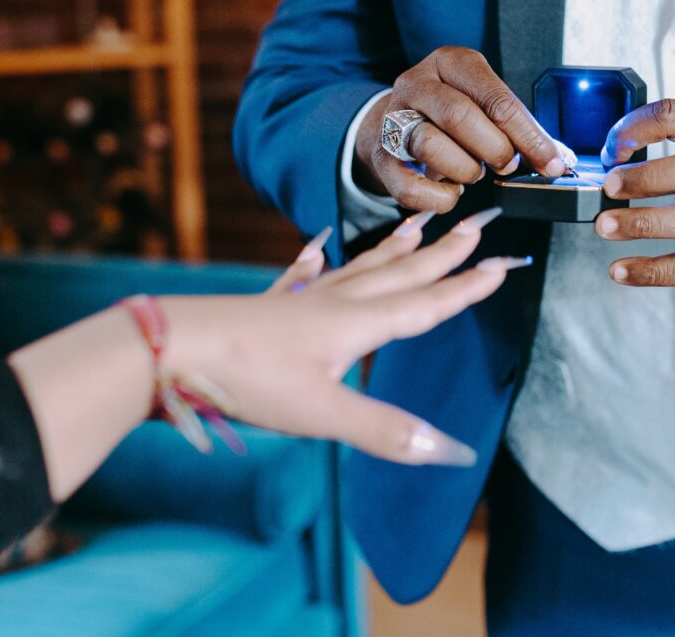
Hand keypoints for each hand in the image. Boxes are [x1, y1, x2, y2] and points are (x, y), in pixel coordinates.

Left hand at [164, 208, 524, 465]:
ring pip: (361, 268)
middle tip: (478, 224)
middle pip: (401, 274)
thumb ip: (386, 431)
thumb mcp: (323, 415)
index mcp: (356, 325)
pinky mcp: (268, 309)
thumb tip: (451, 451)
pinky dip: (315, 261)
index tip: (504, 264)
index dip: (466, 288)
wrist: (171, 349)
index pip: (425, 305)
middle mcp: (335, 304)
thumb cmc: (248, 379)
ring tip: (419, 225)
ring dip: (394, 249)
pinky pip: (302, 277)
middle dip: (443, 253)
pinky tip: (318, 247)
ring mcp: (300, 302)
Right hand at [354, 46, 567, 212]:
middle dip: (495, 149)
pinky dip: (438, 198)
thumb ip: (515, 126)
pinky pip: (408, 185)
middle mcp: (418, 83)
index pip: (496, 98)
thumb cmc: (452, 113)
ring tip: (474, 172)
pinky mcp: (381, 155)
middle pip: (460, 116)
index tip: (552, 163)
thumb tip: (557, 159)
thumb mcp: (482, 102)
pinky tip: (452, 193)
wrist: (396, 122)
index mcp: (452, 62)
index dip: (529, 135)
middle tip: (508, 166)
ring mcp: (393, 118)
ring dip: (465, 169)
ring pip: (430, 145)